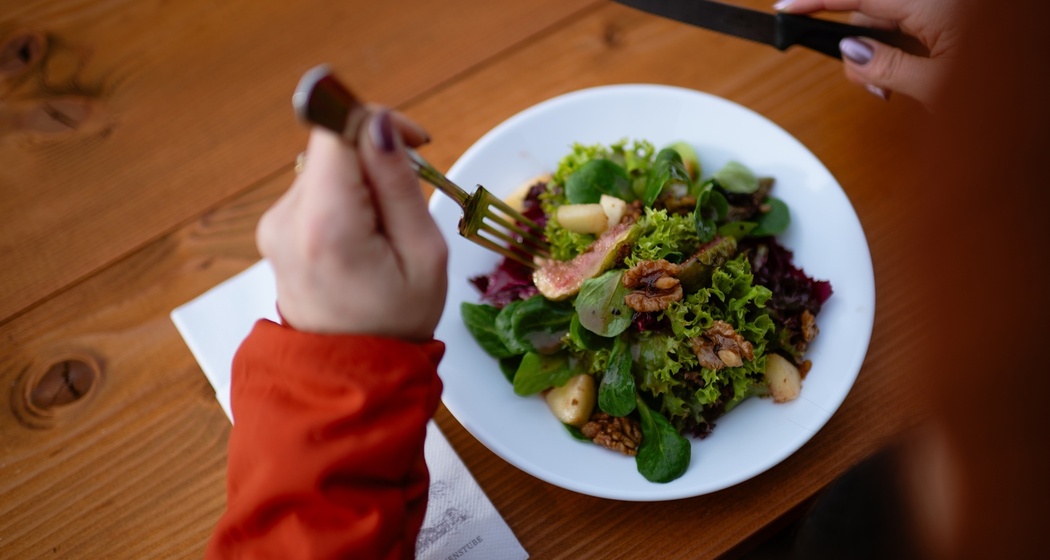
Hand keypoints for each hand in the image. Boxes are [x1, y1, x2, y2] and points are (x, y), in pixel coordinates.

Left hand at [257, 109, 447, 340]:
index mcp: (326, 226)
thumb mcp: (423, 253)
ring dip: (361, 180)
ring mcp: (273, 225)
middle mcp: (286, 220)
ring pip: (325, 166)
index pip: (335, 130)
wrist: (350, 374)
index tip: (413, 142)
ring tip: (386, 228)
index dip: (378, 121)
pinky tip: (364, 236)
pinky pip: (315, 189)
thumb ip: (398, 183)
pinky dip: (345, 198)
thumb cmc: (396, 323)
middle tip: (409, 194)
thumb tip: (380, 123)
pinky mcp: (274, 229)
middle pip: (330, 147)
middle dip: (374, 157)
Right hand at [775, 0, 960, 107]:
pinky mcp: (952, 21)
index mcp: (936, 4)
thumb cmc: (1000, 84)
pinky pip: (909, 28)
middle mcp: (938, 1)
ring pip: (888, 24)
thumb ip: (889, 66)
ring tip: (894, 91)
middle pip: (872, 13)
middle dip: (859, 48)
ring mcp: (945, 10)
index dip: (818, 2)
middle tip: (874, 89)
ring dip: (879, 56)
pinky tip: (908, 79)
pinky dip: (897, 52)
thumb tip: (850, 51)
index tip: (784, 8)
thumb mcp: (938, 84)